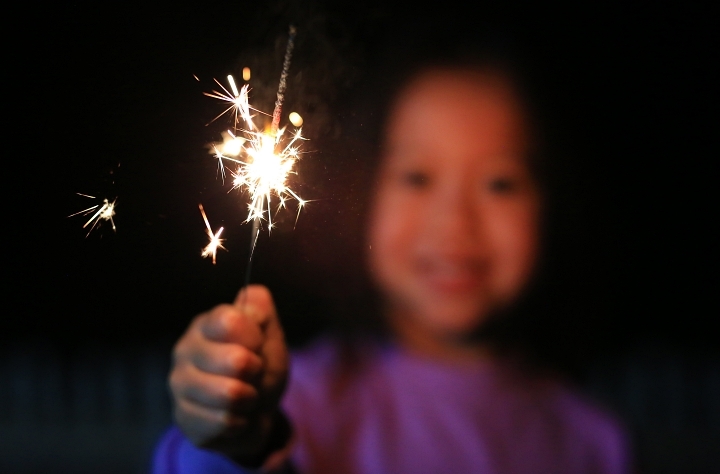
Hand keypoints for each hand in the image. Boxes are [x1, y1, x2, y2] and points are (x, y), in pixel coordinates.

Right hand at [169, 285, 288, 463]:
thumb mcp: (269, 336)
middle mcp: (184, 350)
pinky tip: (235, 415)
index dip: (254, 337)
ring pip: (230, 394)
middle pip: (236, 360)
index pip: (231, 321)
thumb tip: (251, 296)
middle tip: (253, 375)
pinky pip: (224, 422)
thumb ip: (261, 311)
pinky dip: (240, 421)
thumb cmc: (259, 368)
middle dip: (257, 372)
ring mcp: (179, 385)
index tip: (258, 346)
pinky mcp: (182, 417)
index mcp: (206, 324)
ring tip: (246, 396)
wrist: (254, 412)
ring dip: (250, 399)